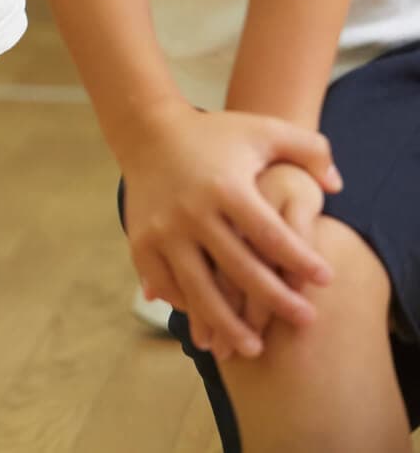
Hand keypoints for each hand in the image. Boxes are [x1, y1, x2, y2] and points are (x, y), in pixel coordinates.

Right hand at [122, 103, 340, 358]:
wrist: (147, 132)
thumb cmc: (214, 134)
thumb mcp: (262, 129)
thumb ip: (309, 148)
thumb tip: (336, 186)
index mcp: (225, 187)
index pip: (270, 233)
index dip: (301, 258)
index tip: (325, 279)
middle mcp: (192, 212)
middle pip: (239, 269)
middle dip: (275, 300)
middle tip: (305, 320)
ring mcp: (163, 230)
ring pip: (199, 288)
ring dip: (228, 322)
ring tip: (255, 347)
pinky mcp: (141, 241)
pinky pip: (167, 284)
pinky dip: (189, 306)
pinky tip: (211, 322)